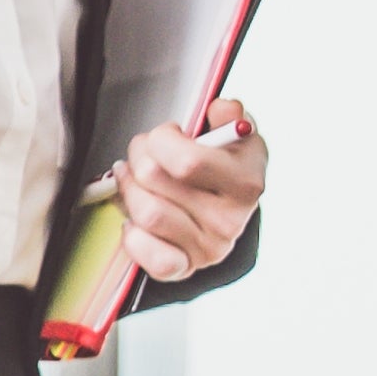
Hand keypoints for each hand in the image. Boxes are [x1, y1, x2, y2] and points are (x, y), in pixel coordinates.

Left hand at [115, 98, 268, 281]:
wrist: (225, 213)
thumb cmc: (222, 168)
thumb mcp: (233, 137)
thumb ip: (227, 116)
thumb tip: (223, 108)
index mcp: (247, 182)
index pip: (186, 161)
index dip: (162, 139)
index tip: (165, 135)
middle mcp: (231, 219)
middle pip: (155, 180)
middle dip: (138, 158)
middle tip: (141, 154)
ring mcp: (208, 247)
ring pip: (144, 212)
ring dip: (129, 190)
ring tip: (133, 180)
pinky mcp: (184, 267)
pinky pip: (144, 250)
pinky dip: (131, 232)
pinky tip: (136, 218)